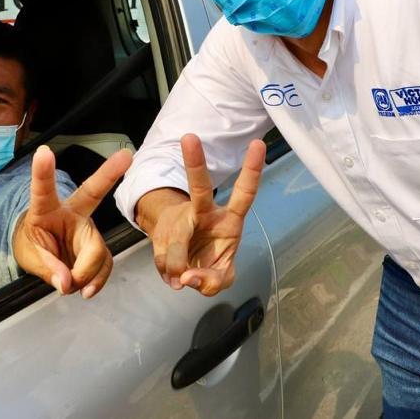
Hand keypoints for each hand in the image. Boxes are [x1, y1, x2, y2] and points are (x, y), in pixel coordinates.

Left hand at [15, 145, 131, 298]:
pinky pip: (105, 264)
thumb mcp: (29, 256)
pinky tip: (87, 290)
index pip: (43, 190)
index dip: (43, 172)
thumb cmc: (33, 245)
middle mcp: (72, 212)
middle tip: (127, 155)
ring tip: (70, 286)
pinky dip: (96, 281)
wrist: (43, 254)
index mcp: (46, 209)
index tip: (43, 152)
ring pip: (97, 249)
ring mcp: (88, 229)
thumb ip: (47, 267)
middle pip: (92, 193)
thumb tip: (67, 282)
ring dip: (85, 273)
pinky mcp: (98, 246)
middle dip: (109, 172)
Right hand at [149, 134, 264, 296]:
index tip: (259, 144)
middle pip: (200, 188)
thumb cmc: (209, 261)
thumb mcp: (221, 277)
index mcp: (229, 220)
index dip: (252, 170)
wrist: (179, 263)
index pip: (244, 193)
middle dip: (195, 163)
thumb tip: (187, 277)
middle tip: (189, 137)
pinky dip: (168, 273)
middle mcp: (204, 214)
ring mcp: (180, 223)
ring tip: (179, 279)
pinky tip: (173, 275)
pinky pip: (163, 259)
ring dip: (174, 259)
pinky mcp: (161, 236)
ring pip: (175, 236)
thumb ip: (213, 281)